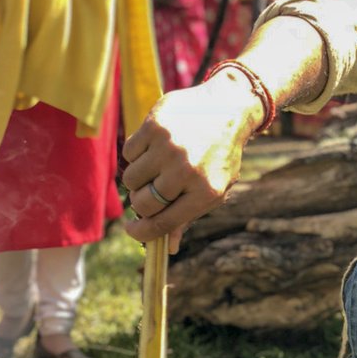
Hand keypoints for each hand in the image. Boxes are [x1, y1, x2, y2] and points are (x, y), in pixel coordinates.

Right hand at [121, 76, 257, 251]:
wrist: (228, 109)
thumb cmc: (220, 155)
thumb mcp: (215, 188)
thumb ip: (189, 216)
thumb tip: (167, 248)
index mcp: (205, 192)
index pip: (163, 222)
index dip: (142, 232)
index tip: (131, 230)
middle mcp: (187, 171)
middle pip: (143, 203)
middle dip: (140, 203)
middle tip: (148, 193)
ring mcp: (170, 148)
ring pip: (131, 179)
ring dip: (137, 178)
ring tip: (155, 167)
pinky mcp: (155, 127)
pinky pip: (128, 153)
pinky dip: (136, 154)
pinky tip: (154, 147)